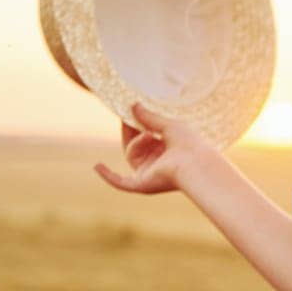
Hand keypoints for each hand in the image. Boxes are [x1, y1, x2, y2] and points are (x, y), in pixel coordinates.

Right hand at [94, 102, 216, 194]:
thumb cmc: (189, 143)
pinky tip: (97, 166)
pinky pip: (120, 183)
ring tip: (148, 135)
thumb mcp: (168, 125)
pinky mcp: (142, 185)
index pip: (143, 136)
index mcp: (166, 150)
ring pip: (130, 154)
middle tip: (124, 114)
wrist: (195, 162)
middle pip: (133, 145)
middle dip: (129, 129)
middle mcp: (157, 164)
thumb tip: (134, 105)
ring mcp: (148, 175)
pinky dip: (108, 176)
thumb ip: (150, 117)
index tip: (128, 108)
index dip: (134, 123)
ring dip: (137, 143)